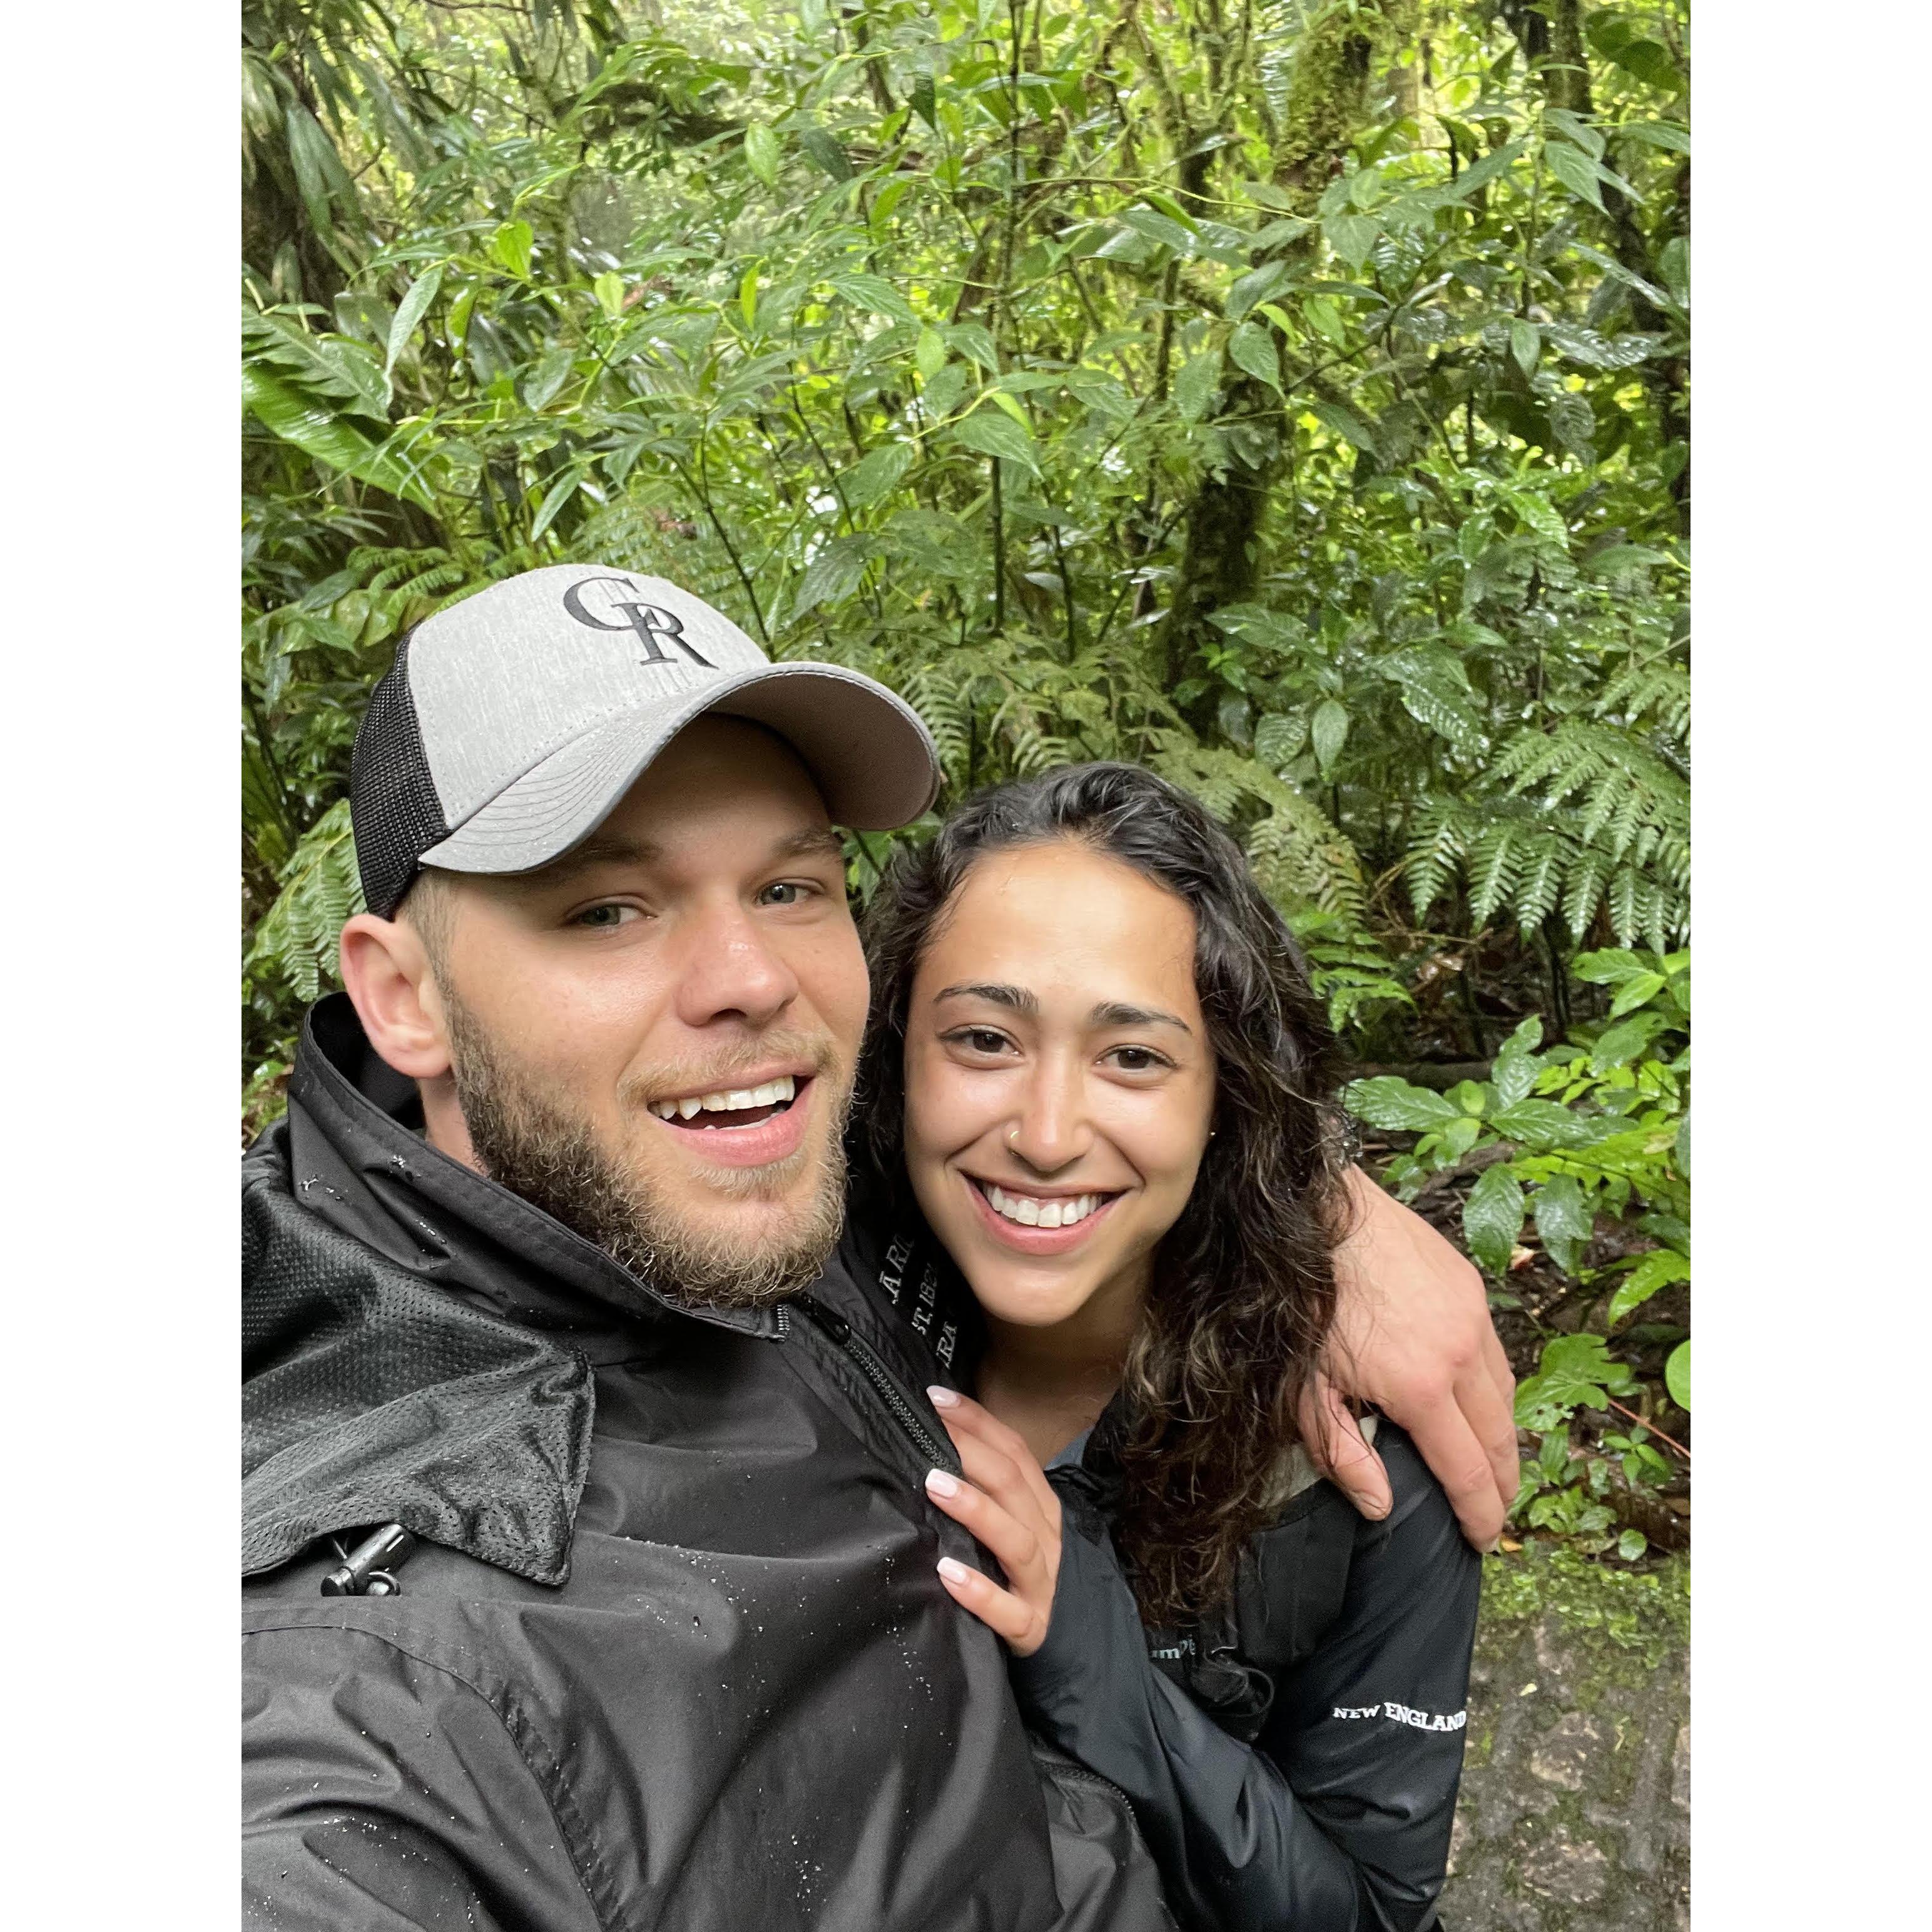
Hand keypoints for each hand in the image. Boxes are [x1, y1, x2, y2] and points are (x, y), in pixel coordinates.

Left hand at [922, 1387, 1062, 1656]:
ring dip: (974, 1510)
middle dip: (971, 1455)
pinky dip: (980, 1592)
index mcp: (1040, 1505)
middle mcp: (1045, 1536)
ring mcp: (1039, 1583)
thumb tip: (934, 1438)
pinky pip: (1009, 1611)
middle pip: (1013, 1486)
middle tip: (928, 1436)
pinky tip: (948, 1573)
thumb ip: (984, 1486)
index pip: (1014, 1451)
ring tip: (935, 1487)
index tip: (934, 1399)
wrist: (1062, 1640)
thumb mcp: (1012, 1522)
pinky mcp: (1030, 1626)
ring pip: (1015, 1541)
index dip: (977, 1422)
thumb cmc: (1018, 1571)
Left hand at [1302, 1167, 1519, 1549]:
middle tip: (1494, 1513)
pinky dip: (1493, 1389)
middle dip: (1503, 1485)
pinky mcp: (1470, 1285)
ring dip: (1503, 1437)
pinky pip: (1494, 1354)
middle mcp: (1461, 1353)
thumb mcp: (1303, 1389)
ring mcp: (1471, 1315)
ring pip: (1505, 1395)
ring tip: (1490, 1466)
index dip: (1479, 1513)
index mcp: (1421, 1387)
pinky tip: (1475, 1401)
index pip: (1468, 1470)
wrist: (1315, 1213)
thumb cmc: (1300, 1304)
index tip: (1480, 1540)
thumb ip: (1343, 1454)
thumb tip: (1381, 1507)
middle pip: (1501, 1438)